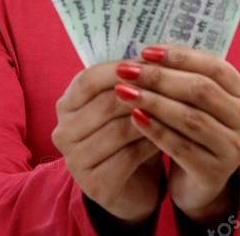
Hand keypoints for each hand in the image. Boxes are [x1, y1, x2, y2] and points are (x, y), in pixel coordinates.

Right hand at [53, 60, 164, 224]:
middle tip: (173, 86)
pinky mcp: (95, 185)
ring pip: (120, 129)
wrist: (132, 187)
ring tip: (176, 109)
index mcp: (66, 106)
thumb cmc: (129, 137)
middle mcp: (63, 132)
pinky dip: (152, 143)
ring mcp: (76, 161)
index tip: (153, 62)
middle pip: (106, 103)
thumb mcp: (124, 105)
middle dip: (143, 92)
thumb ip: (129, 82)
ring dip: (152, 118)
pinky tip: (171, 137)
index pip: (89, 79)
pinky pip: (129, 156)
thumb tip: (153, 53)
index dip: (121, 69)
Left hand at [112, 44, 239, 223]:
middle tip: (127, 70)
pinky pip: (180, 147)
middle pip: (200, 90)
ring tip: (125, 92)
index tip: (146, 51)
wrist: (198, 182)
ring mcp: (232, 148)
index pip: (213, 66)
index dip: (179, 56)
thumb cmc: (193, 131)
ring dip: (153, 102)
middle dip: (160, 77)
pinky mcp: (214, 172)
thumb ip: (181, 76)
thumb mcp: (194, 102)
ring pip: (190, 118)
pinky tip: (134, 118)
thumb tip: (148, 51)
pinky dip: (155, 130)